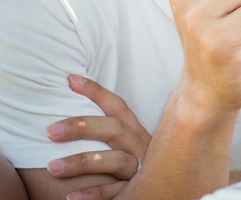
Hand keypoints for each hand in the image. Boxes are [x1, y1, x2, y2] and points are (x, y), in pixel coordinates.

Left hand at [44, 75, 149, 199]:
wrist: (162, 194)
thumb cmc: (132, 169)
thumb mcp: (127, 146)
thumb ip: (107, 132)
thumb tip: (74, 111)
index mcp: (136, 133)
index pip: (118, 107)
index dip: (97, 92)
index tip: (70, 80)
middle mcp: (141, 147)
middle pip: (115, 129)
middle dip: (83, 126)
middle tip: (50, 130)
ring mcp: (140, 169)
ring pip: (116, 160)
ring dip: (83, 162)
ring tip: (53, 167)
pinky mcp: (136, 191)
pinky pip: (115, 192)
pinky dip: (94, 194)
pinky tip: (70, 197)